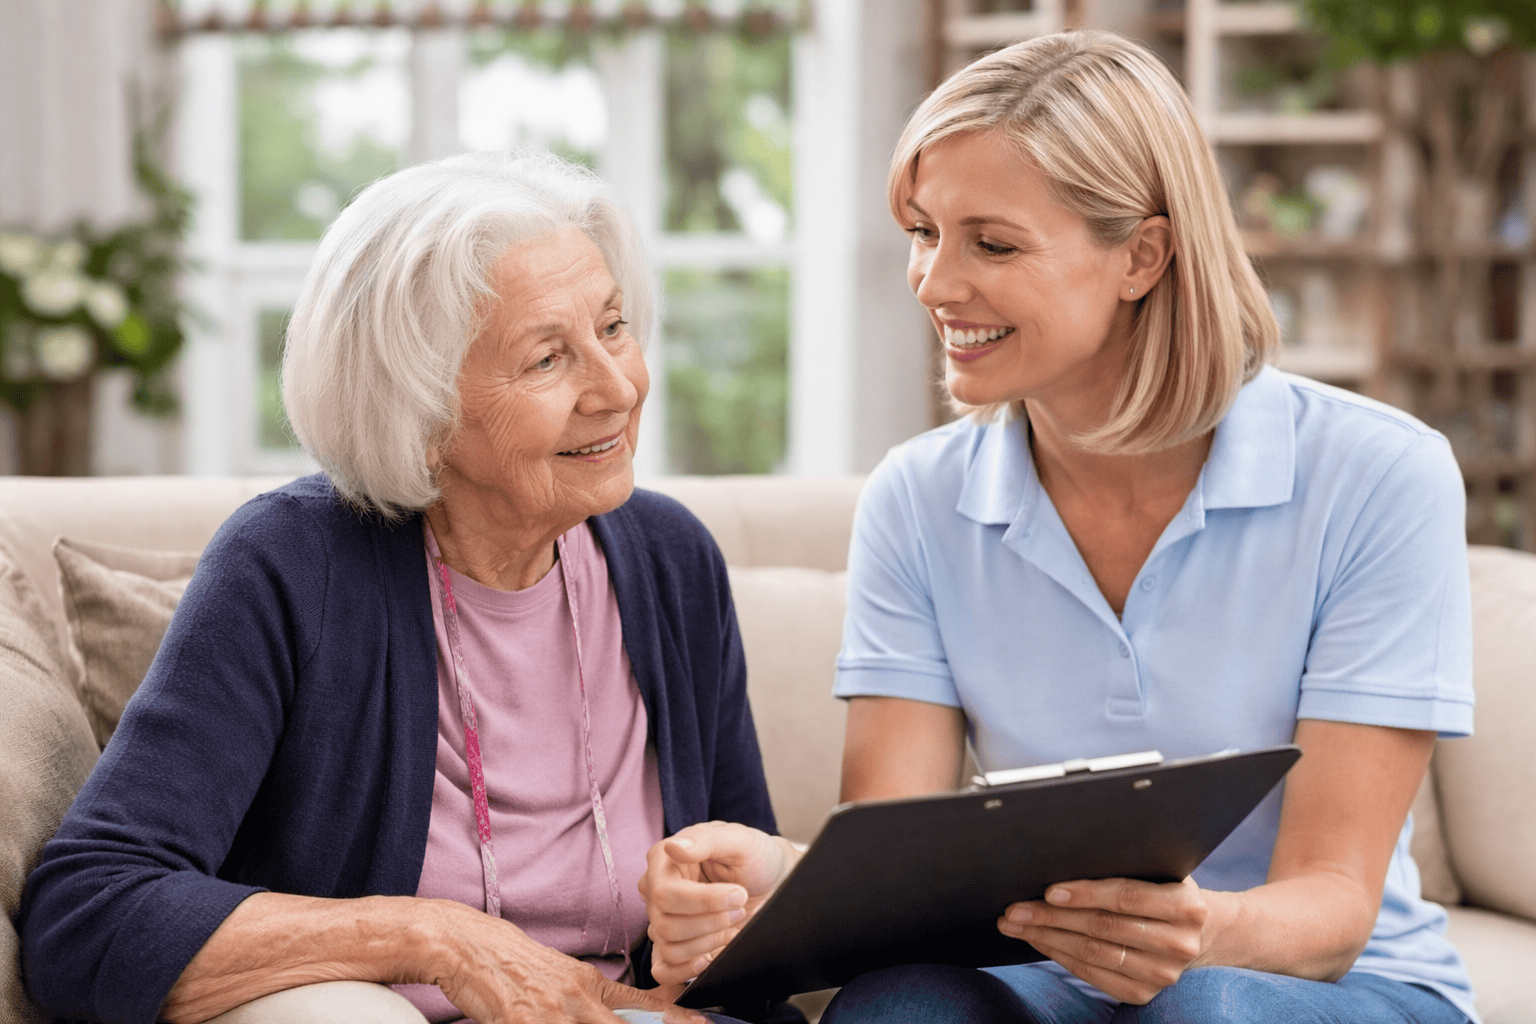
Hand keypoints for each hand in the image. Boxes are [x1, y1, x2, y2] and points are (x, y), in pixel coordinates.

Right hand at [429, 901, 704, 1023]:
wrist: (467, 944)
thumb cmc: (514, 962)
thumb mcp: (563, 975)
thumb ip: (594, 998)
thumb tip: (627, 1013)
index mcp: (589, 986)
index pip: (643, 1008)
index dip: (677, 1019)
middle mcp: (576, 1001)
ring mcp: (549, 1015)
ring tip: (582, 1020)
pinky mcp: (520, 1023)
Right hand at [637, 821, 791, 984]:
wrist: (771, 881)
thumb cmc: (754, 856)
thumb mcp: (739, 840)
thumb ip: (706, 840)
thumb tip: (673, 847)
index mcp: (663, 860)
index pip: (664, 893)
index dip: (703, 901)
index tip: (738, 894)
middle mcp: (655, 890)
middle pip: (666, 924)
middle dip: (710, 922)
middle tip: (739, 908)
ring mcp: (662, 919)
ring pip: (669, 948)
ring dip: (708, 943)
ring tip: (734, 927)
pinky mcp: (673, 944)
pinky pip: (664, 970)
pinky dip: (687, 970)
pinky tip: (712, 957)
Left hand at [997, 877, 1210, 1003]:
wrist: (1206, 934)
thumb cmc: (1169, 891)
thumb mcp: (1162, 873)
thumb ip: (1128, 867)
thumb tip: (1066, 856)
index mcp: (1187, 906)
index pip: (1127, 898)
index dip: (1086, 893)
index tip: (1049, 890)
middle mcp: (1178, 944)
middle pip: (1102, 927)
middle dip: (1051, 917)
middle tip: (1015, 909)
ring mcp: (1162, 974)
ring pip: (1092, 953)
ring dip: (1047, 937)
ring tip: (1016, 924)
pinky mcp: (1144, 993)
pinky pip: (1092, 975)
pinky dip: (1060, 956)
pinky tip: (1039, 941)